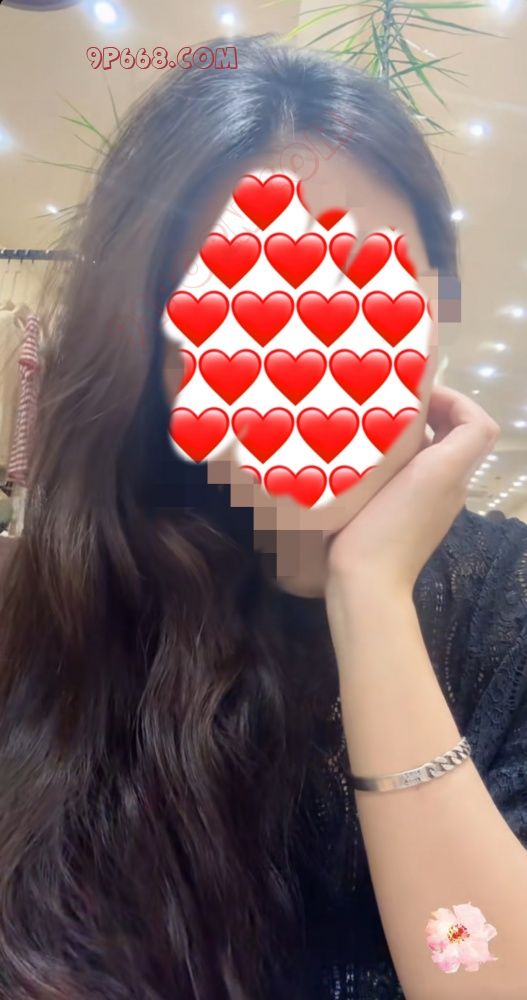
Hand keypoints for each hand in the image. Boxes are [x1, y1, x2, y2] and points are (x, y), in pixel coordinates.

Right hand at [325, 385, 499, 591]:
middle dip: (430, 413)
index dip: (455, 400)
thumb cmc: (394, 524)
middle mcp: (447, 486)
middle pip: (453, 438)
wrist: (366, 581)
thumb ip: (460, 439)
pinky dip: (396, 459)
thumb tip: (445, 406)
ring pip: (429, 456)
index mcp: (454, 471)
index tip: (416, 394)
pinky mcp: (404, 517)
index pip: (475, 424)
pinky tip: (366, 459)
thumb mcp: (436, 473)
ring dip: (410, 435)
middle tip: (392, 405)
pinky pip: (410, 476)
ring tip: (376, 425)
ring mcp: (425, 504)